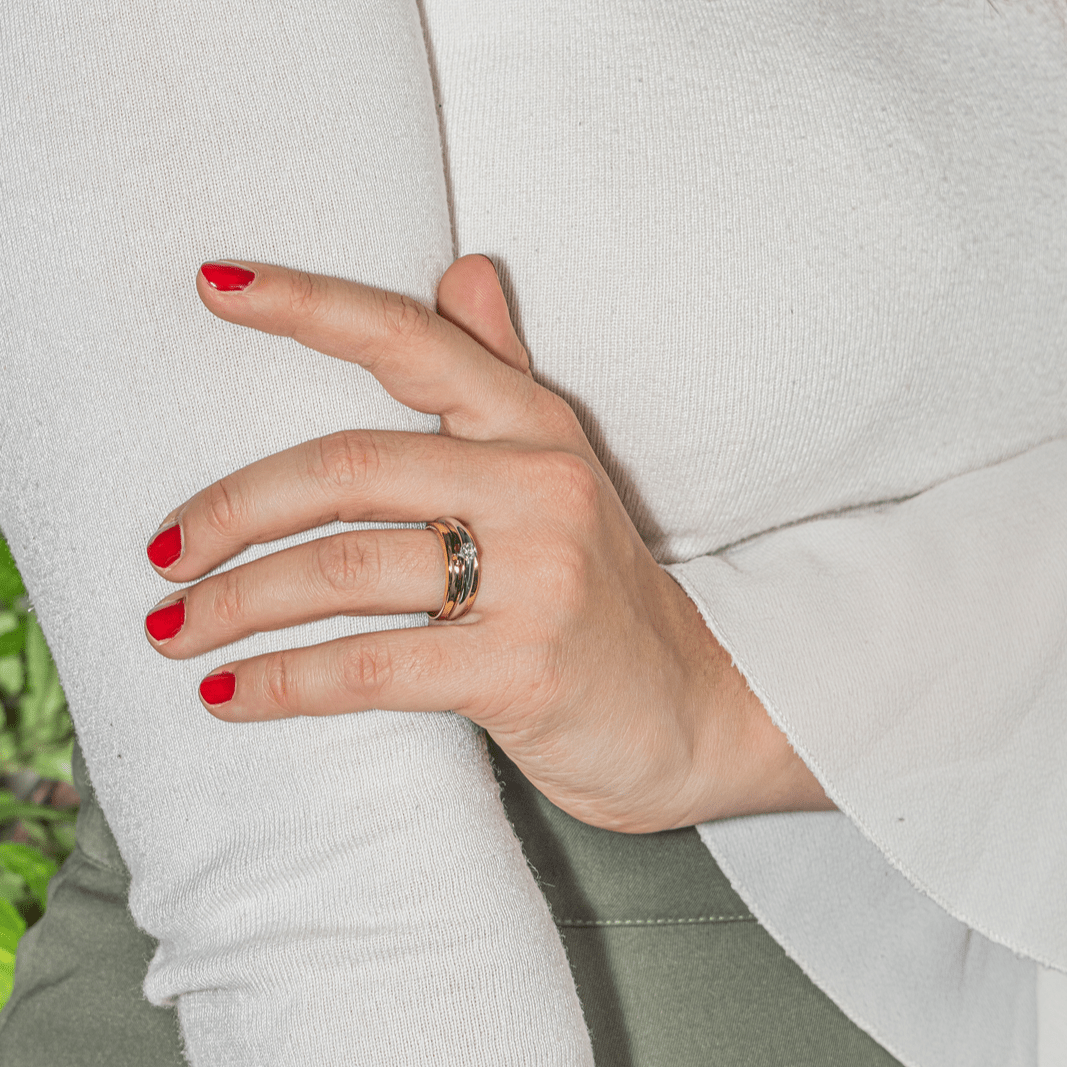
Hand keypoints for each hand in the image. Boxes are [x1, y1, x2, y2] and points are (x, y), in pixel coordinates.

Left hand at [144, 256, 830, 831]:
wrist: (697, 711)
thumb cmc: (606, 597)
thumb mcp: (564, 472)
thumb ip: (503, 374)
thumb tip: (462, 269)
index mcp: (538, 429)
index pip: (413, 340)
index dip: (308, 305)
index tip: (213, 284)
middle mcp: (540, 485)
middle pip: (346, 468)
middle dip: (229, 511)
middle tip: (162, 555)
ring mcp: (538, 577)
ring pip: (344, 569)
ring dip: (236, 603)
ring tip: (170, 631)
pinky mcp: (523, 670)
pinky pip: (370, 666)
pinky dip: (282, 682)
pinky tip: (227, 695)